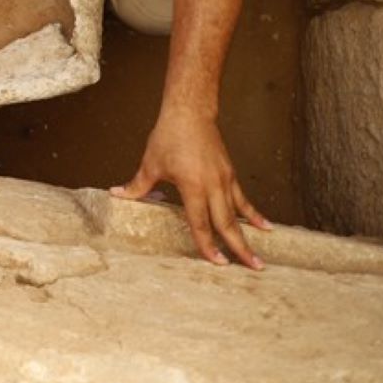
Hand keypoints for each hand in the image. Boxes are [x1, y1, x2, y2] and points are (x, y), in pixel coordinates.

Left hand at [112, 109, 269, 268]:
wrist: (190, 113)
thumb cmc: (168, 137)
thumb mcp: (150, 163)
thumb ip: (137, 185)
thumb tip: (116, 195)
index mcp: (192, 186)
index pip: (200, 223)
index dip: (207, 245)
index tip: (217, 263)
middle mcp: (213, 186)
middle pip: (226, 223)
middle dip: (238, 248)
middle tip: (252, 269)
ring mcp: (225, 180)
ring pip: (238, 214)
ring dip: (249, 236)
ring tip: (259, 260)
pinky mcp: (230, 174)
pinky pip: (244, 199)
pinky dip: (254, 214)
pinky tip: (266, 227)